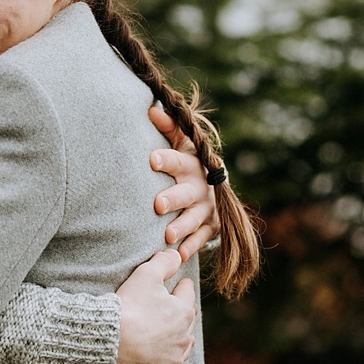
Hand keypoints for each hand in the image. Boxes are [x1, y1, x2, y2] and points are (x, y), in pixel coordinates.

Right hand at [115, 250, 196, 363]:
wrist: (111, 342)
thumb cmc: (129, 307)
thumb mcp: (145, 276)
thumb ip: (163, 263)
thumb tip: (177, 255)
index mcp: (182, 312)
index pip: (186, 294)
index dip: (181, 287)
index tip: (179, 284)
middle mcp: (183, 337)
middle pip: (187, 323)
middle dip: (182, 315)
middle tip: (172, 311)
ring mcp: (173, 360)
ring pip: (183, 349)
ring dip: (180, 343)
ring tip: (172, 339)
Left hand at [148, 99, 218, 261]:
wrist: (212, 185)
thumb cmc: (186, 162)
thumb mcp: (180, 143)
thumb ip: (168, 128)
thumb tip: (151, 109)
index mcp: (192, 164)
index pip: (179, 160)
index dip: (167, 159)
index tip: (151, 159)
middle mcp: (202, 186)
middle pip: (188, 192)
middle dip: (174, 198)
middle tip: (157, 205)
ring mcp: (207, 208)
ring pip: (195, 218)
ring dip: (182, 226)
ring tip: (167, 235)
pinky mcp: (210, 226)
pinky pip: (202, 238)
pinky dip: (191, 246)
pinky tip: (179, 254)